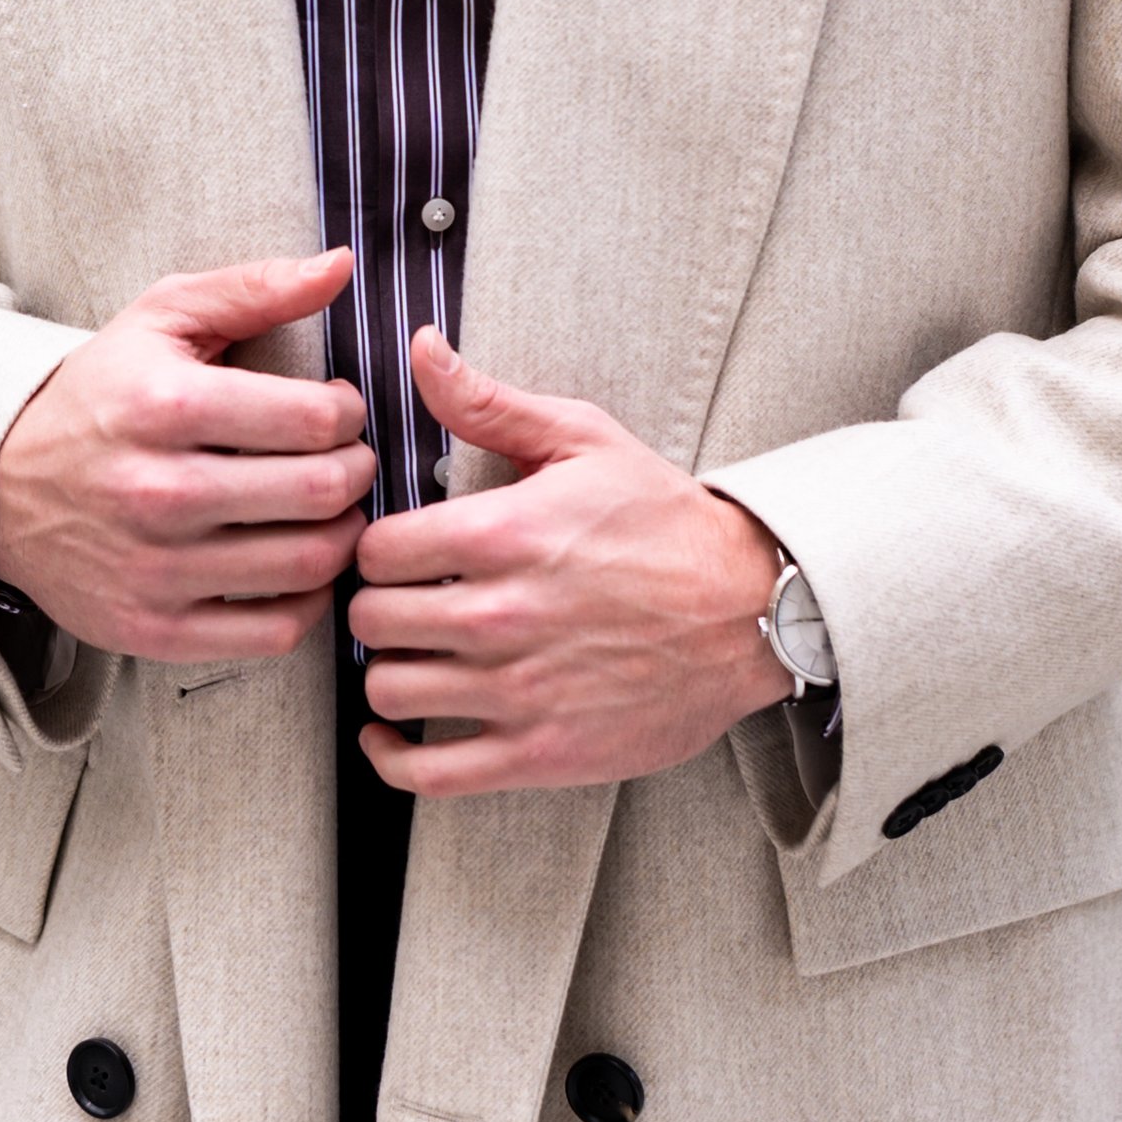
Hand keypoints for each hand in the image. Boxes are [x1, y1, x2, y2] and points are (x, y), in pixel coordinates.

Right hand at [0, 252, 372, 663]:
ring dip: (343, 534)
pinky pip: (276, 631)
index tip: (335, 409)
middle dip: (356, 470)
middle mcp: (159, 491)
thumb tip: (340, 265)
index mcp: (166, 406)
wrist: (0, 487)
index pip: (314, 419)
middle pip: (320, 492)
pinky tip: (298, 564)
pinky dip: (311, 600)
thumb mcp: (161, 319)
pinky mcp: (154, 629)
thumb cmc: (100, 393)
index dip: (347, 412)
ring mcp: (155, 569)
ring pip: (308, 563)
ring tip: (328, 509)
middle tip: (345, 459)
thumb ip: (255, 288)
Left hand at [348, 329, 792, 795]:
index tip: (395, 554)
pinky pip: (428, 775)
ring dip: (389, 673)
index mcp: (503, 534)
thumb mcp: (583, 439)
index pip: (376, 550)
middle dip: (377, 608)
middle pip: (372, 622)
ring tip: (413, 655)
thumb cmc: (663, 520)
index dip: (375, 549)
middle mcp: (501, 615)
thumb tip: (422, 347)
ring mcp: (519, 691)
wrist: (750, 609)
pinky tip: (393, 735)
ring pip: (390, 691)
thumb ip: (490, 402)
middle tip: (401, 602)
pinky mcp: (540, 753)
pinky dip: (392, 759)